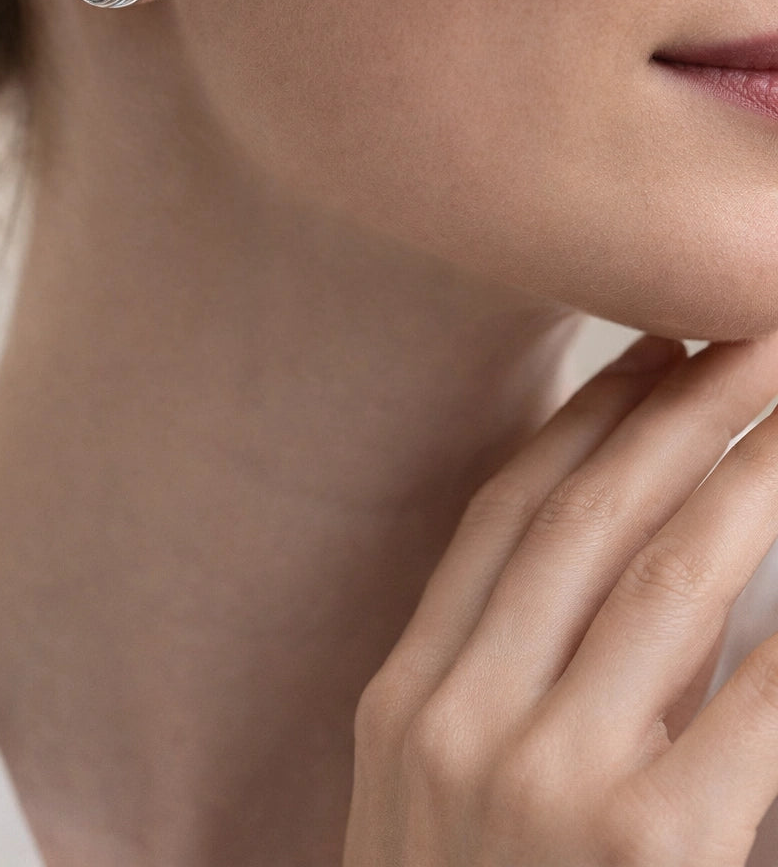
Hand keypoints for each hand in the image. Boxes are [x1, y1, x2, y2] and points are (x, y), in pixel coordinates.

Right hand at [343, 333, 777, 865]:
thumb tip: (675, 600)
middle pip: (587, 518)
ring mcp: (544, 782)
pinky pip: (757, 701)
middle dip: (681, 410)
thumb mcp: (454, 813)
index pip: (504, 517)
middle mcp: (460, 723)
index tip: (651, 350)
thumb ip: (543, 702)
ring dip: (755, 476)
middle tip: (749, 332)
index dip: (587, 420)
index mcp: (405, 706)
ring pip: (669, 577)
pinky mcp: (645, 848)